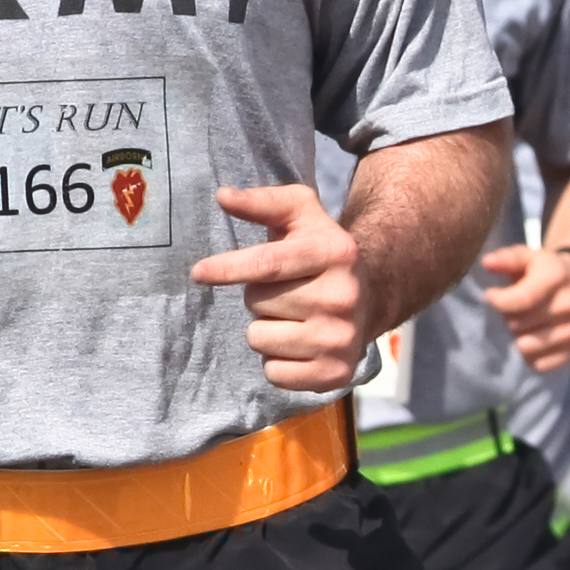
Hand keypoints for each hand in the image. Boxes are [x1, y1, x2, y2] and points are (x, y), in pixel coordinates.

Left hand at [197, 182, 374, 396]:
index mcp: (335, 253)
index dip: (229, 268)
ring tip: (294, 317)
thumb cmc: (320, 251)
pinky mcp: (336, 373)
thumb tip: (223, 196)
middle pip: (257, 303)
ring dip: (266, 329)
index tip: (198, 273)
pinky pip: (274, 373)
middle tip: (286, 290)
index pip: (269, 264)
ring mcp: (341, 339)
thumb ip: (262, 202)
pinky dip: (277, 361)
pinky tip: (300, 343)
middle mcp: (343, 297)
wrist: (371, 296)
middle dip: (259, 296)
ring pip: (260, 340)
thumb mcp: (301, 215)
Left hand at [476, 239, 569, 380]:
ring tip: (520, 325)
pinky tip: (529, 343)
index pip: (522, 299)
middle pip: (520, 324)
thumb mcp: (527, 257)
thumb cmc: (544, 269)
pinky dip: (531, 357)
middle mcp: (569, 304)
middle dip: (508, 318)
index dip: (499, 301)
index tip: (491, 296)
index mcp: (557, 277)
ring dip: (517, 338)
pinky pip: (543, 363)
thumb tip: (487, 263)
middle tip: (511, 310)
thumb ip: (507, 259)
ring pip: (528, 346)